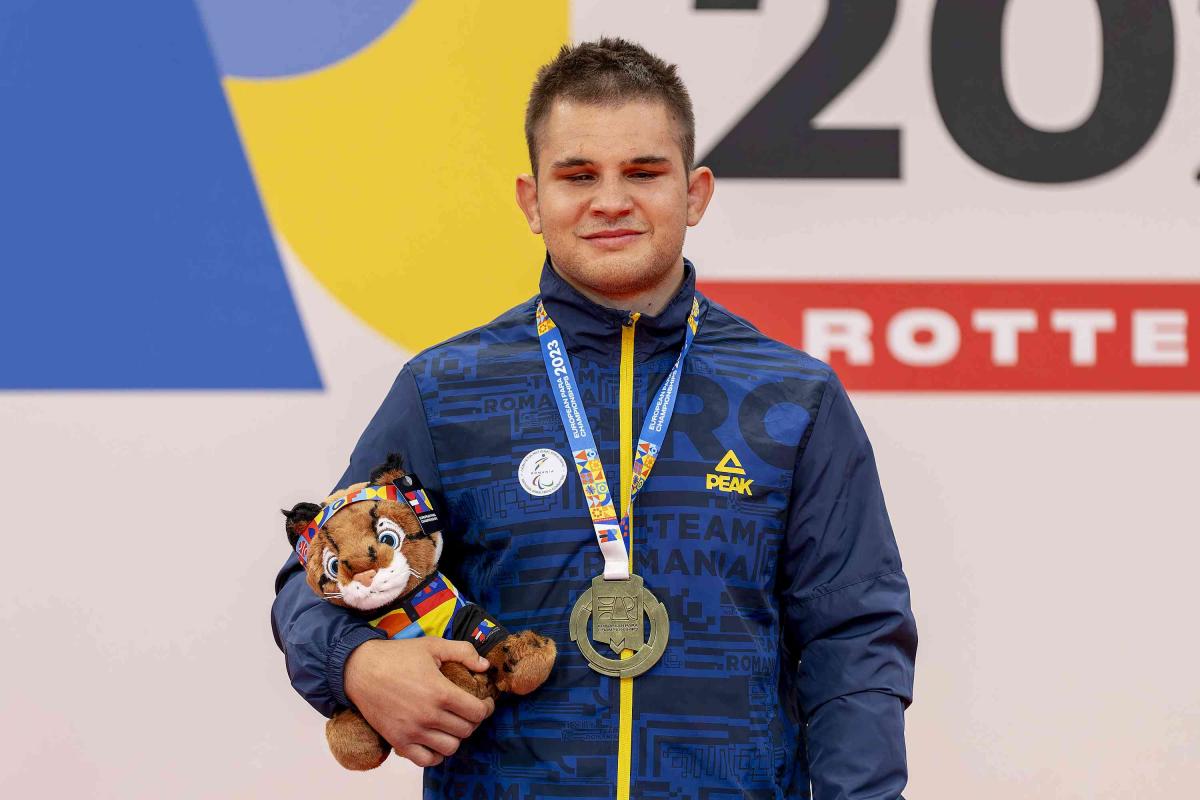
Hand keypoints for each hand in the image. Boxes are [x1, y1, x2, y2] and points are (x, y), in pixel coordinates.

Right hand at [344, 638, 494, 766]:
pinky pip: (425, 760)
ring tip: (452, 724)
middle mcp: (428, 716)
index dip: (487, 707)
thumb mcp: (433, 645)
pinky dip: (436, 754)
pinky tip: (436, 740)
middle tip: (468, 710)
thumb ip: (463, 652)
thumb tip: (485, 665)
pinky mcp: (398, 741)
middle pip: (466, 730)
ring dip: (456, 737)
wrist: (359, 669)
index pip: (477, 712)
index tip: (484, 702)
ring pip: (449, 748)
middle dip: (472, 720)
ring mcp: (413, 731)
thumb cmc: (397, 656)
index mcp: (441, 692)